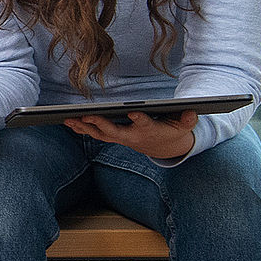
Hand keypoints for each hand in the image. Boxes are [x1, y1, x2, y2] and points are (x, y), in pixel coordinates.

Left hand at [65, 109, 197, 160]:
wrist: (164, 148)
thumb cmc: (173, 130)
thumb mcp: (184, 126)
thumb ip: (187, 119)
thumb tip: (192, 113)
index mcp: (149, 130)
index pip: (144, 124)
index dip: (139, 119)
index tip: (133, 112)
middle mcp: (132, 136)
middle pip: (114, 131)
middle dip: (100, 124)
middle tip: (86, 116)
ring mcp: (120, 138)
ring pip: (100, 134)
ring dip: (84, 128)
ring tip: (68, 119)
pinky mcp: (113, 137)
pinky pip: (95, 134)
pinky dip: (82, 129)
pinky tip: (69, 122)